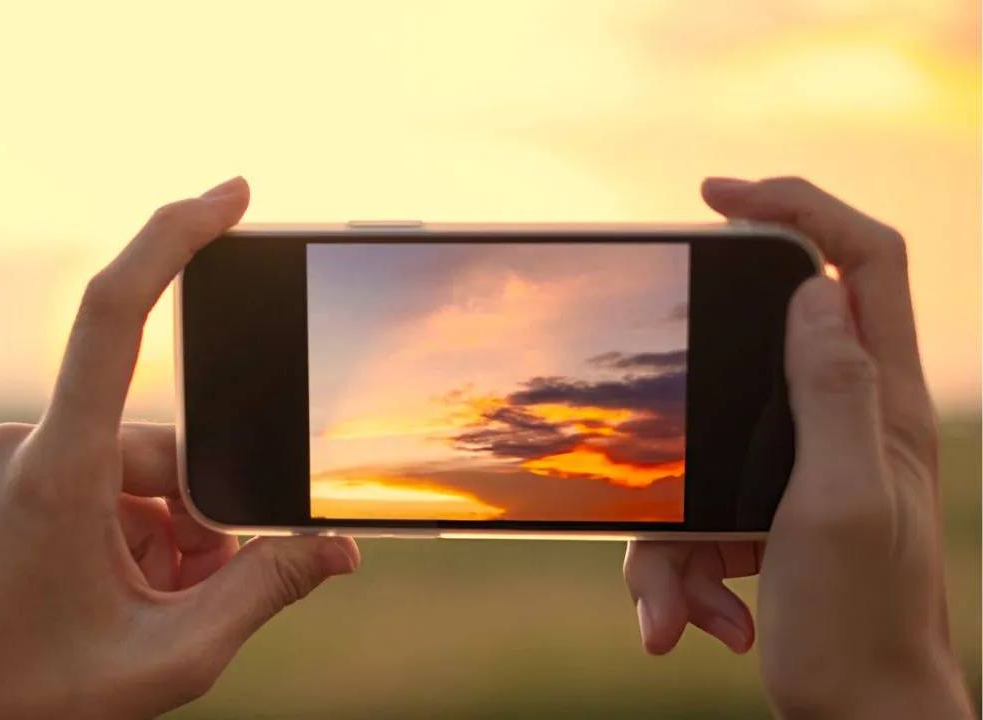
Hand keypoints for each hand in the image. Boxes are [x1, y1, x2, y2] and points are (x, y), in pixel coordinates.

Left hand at [0, 177, 360, 719]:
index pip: (113, 315)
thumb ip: (265, 591)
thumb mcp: (173, 656)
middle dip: (199, 522)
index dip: (173, 238)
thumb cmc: (30, 703)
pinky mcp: (3, 481)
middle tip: (187, 600)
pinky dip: (128, 534)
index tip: (232, 195)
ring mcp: (7, 462)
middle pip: (163, 449)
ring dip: (163, 538)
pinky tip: (120, 597)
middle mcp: (24, 446)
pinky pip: (95, 484)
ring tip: (147, 613)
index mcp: (58, 471)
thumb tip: (339, 550)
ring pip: (133, 474)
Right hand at [623, 177, 971, 717]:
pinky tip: (699, 624)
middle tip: (653, 364)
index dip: (799, 207)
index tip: (717, 197)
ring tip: (685, 607)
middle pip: (771, 339)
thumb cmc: (860, 623)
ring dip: (672, 532)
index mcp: (881, 402)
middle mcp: (846, 421)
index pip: (862, 263)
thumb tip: (814, 296)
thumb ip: (835, 393)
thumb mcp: (839, 503)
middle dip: (700, 365)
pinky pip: (695, 512)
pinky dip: (679, 572)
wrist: (860, 717)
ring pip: (708, 442)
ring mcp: (802, 466)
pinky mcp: (765, 512)